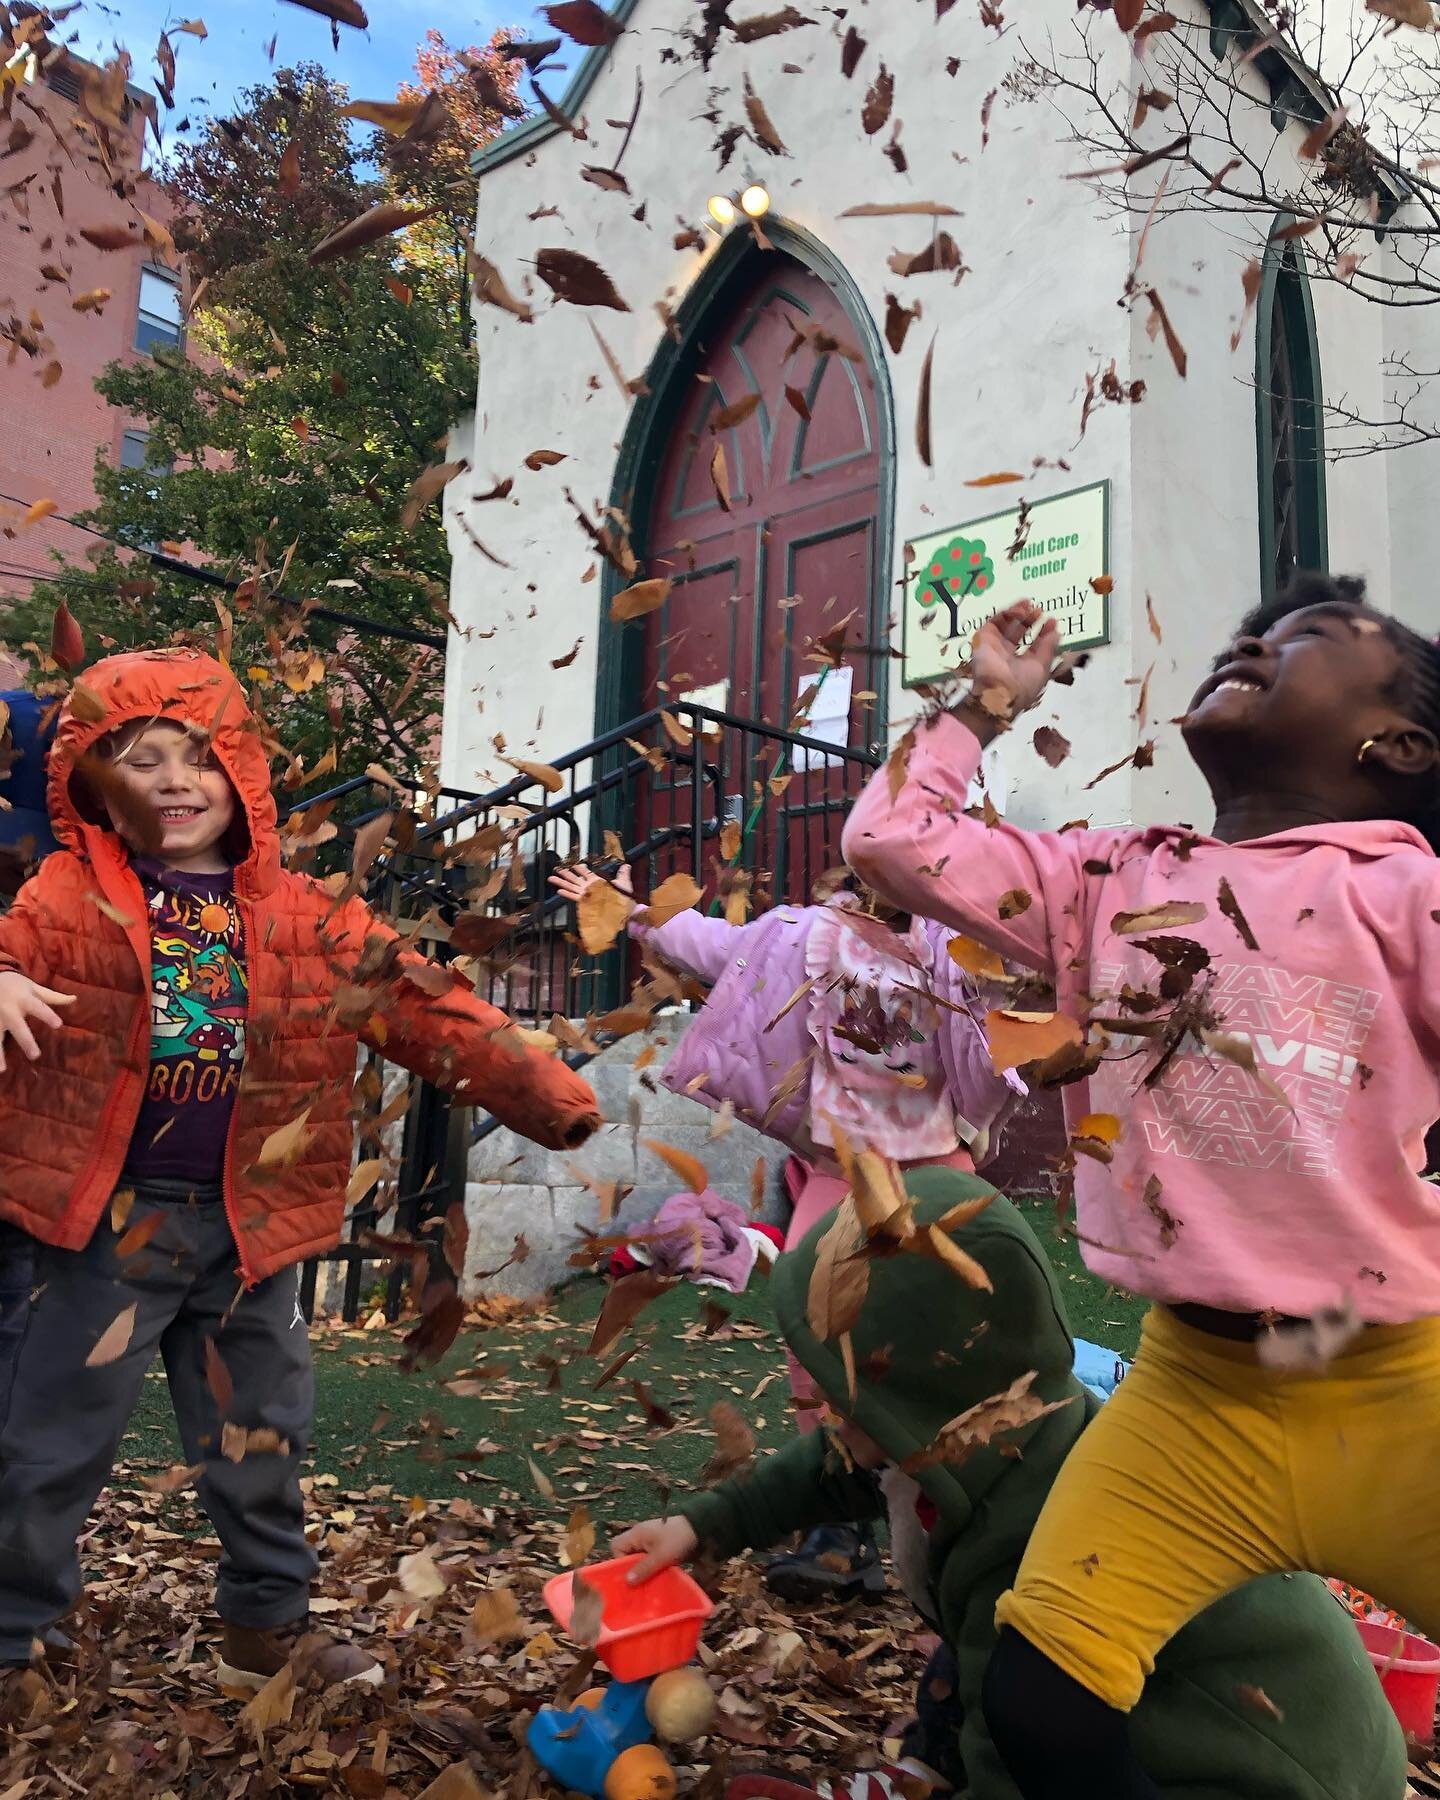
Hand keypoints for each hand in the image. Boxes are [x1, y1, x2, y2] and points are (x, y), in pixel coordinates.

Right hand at [0, 971, 73, 1073]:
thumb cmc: (14, 985)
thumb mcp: (32, 988)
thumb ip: (52, 997)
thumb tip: (74, 998)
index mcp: (23, 999)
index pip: (38, 1007)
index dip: (47, 1015)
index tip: (58, 1025)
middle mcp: (8, 1009)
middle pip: (17, 1027)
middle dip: (25, 1041)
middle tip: (35, 1055)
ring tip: (1, 1069)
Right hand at [549, 861, 634, 903]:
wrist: (625, 910)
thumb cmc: (625, 899)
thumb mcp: (624, 883)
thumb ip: (623, 874)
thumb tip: (626, 865)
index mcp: (598, 883)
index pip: (586, 874)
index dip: (580, 869)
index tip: (573, 865)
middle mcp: (590, 889)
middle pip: (575, 879)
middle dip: (566, 874)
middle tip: (556, 869)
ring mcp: (587, 895)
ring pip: (572, 887)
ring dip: (562, 883)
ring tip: (551, 878)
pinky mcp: (586, 902)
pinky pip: (574, 897)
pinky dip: (567, 894)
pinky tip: (559, 891)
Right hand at [611, 1514, 698, 1582]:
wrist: (700, 1529)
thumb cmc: (678, 1539)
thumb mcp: (661, 1556)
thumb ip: (644, 1568)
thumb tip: (626, 1582)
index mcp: (636, 1534)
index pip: (616, 1546)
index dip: (619, 1561)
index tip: (629, 1574)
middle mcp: (640, 1537)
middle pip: (626, 1555)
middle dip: (631, 1570)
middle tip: (638, 1584)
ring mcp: (649, 1542)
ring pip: (637, 1560)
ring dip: (642, 1572)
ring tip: (648, 1585)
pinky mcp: (658, 1548)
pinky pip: (647, 1561)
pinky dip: (650, 1570)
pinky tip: (656, 1580)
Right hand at [959, 601, 1060, 737]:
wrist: (996, 692)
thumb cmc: (1022, 685)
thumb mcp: (1041, 667)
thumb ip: (1049, 648)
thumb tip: (1057, 633)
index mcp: (1022, 665)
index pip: (1033, 644)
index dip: (1043, 632)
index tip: (1052, 621)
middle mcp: (1008, 654)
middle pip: (1020, 632)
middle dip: (1031, 620)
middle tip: (1040, 611)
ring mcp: (995, 645)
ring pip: (1007, 624)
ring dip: (1019, 613)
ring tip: (1030, 605)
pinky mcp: (984, 638)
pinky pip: (996, 621)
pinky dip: (1008, 614)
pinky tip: (1020, 611)